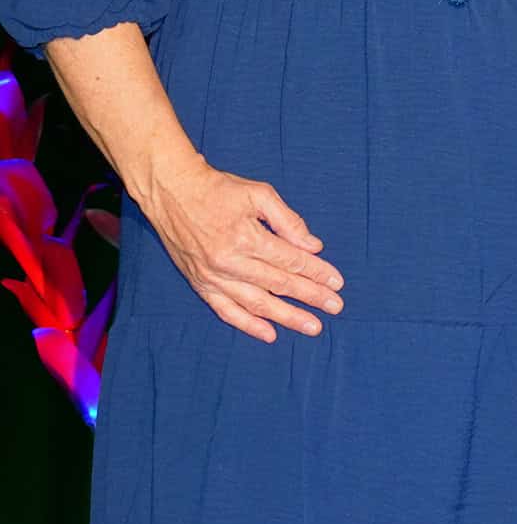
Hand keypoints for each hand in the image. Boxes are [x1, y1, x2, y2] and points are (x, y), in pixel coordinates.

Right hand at [137, 157, 343, 342]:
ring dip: (287, 317)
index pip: (291, 261)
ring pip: (256, 303)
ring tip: (312, 327)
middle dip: (310, 297)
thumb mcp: (259, 194)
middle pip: (279, 285)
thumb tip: (313, 247)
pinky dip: (248, 324)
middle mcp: (230, 262)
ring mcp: (213, 276)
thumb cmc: (219, 189)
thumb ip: (289, 221)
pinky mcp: (199, 284)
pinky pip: (226, 310)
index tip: (337, 283)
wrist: (171, 192)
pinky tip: (270, 335)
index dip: (316, 272)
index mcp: (247, 238)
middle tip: (336, 307)